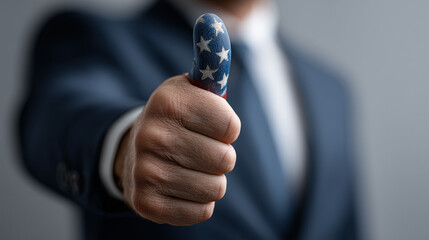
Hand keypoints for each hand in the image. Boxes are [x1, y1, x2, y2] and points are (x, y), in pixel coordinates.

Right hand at [114, 75, 240, 225]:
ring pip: (216, 188)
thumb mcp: (191, 91)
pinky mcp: (146, 203)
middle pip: (225, 159)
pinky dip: (200, 201)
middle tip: (202, 149)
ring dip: (212, 180)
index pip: (230, 126)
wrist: (134, 152)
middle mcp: (151, 135)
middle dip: (221, 156)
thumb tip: (216, 23)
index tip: (214, 126)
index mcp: (167, 101)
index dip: (228, 129)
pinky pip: (202, 210)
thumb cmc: (177, 121)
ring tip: (191, 168)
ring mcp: (145, 171)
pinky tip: (183, 187)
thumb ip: (210, 67)